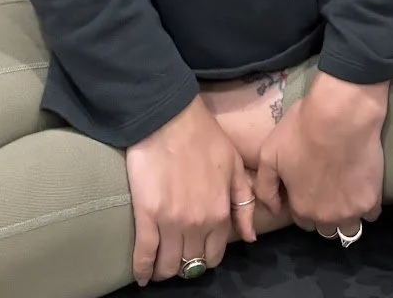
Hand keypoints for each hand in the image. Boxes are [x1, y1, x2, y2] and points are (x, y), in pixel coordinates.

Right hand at [124, 96, 256, 284]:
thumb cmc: (203, 136)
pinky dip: (143, 270)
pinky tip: (142, 276)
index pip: (214, 255)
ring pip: (168, 266)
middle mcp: (198, 223)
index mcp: (219, 212)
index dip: (206, 257)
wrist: (169, 116)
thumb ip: (243, 202)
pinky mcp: (146, 215)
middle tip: (177, 256)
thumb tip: (250, 237)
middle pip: (191, 264)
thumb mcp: (234, 165)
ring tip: (160, 265)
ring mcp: (171, 222)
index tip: (198, 252)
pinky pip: (144, 255)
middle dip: (186, 265)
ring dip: (165, 270)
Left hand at [254, 72, 386, 241]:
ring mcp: (351, 211)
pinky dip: (367, 204)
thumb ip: (265, 188)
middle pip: (327, 228)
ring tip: (347, 193)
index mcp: (302, 208)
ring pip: (350, 228)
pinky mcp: (371, 200)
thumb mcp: (269, 154)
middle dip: (326, 214)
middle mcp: (326, 217)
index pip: (303, 222)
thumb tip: (273, 210)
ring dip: (347, 216)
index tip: (310, 188)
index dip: (306, 204)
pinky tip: (363, 186)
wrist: (341, 114)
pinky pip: (370, 215)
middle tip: (329, 189)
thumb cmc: (302, 130)